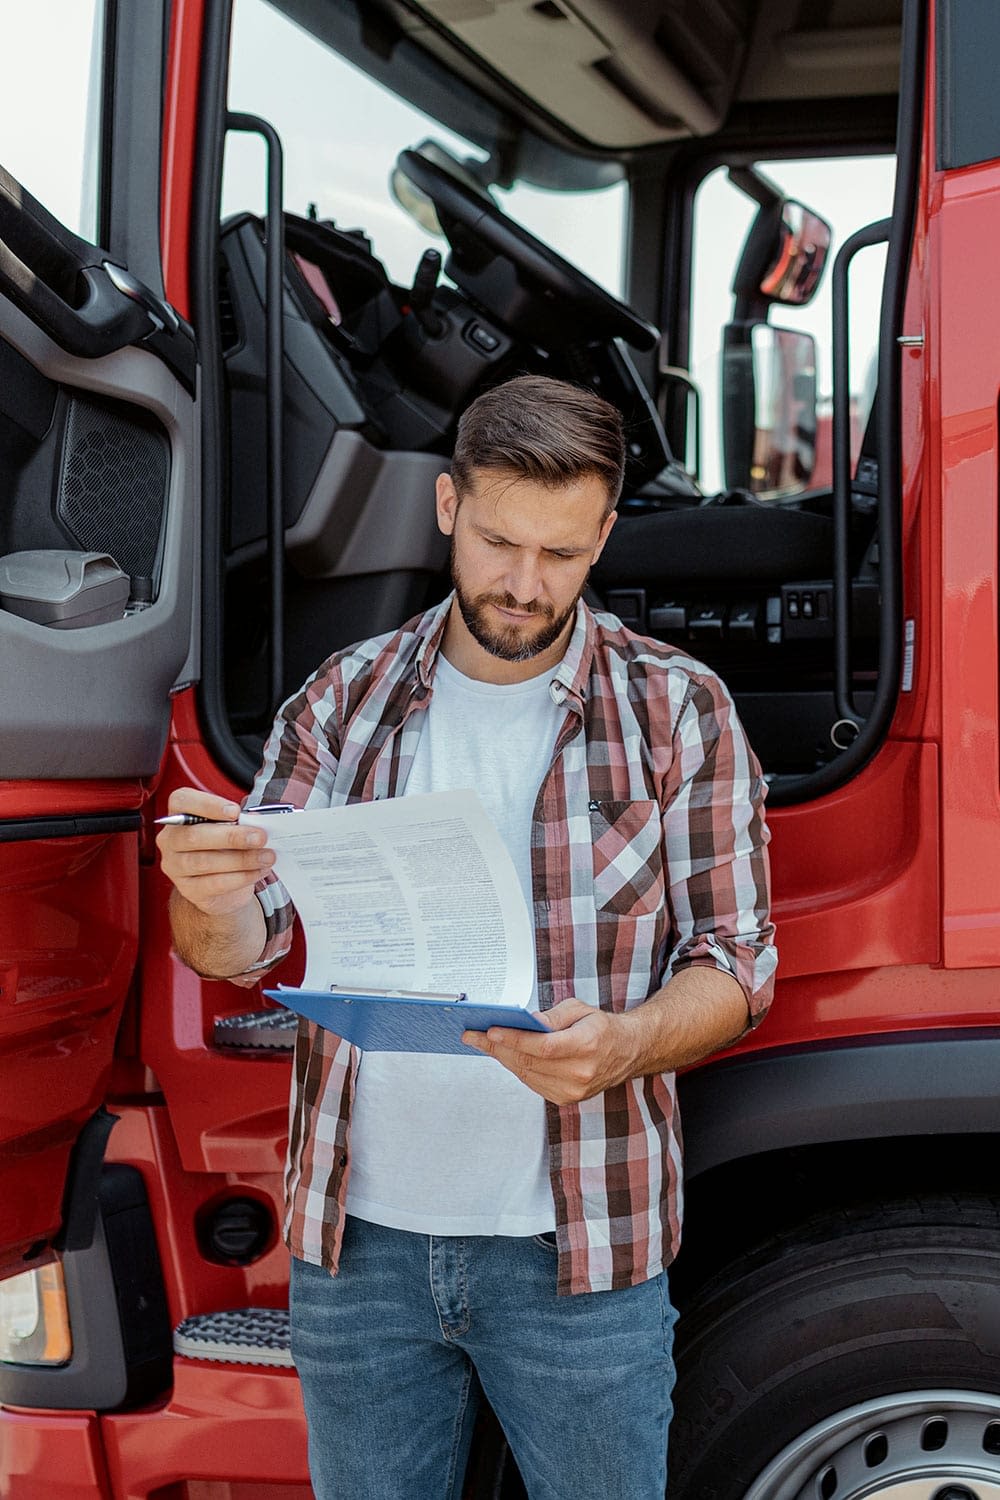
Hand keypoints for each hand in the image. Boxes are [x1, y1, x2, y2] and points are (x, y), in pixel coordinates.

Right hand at [156, 788, 274, 916]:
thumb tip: (257, 822)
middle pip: (194, 836)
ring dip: (241, 859)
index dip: (207, 805)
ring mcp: (176, 866)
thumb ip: (239, 820)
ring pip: (205, 862)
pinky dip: (241, 877)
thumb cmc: (226, 846)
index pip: (182, 802)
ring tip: (267, 857)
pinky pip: (215, 883)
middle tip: (260, 837)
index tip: (235, 811)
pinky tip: (259, 871)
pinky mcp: (189, 889)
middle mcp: (171, 840)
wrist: (225, 882)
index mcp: (179, 814)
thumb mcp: (231, 826)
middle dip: (232, 837)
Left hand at [462, 999, 636, 1104]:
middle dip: (497, 1047)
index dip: (514, 1039)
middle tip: (473, 1035)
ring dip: (501, 1058)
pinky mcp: (565, 1099)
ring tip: (481, 1043)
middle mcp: (580, 1073)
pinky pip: (532, 1083)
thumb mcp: (580, 1010)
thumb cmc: (601, 1028)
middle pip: (529, 1062)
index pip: (543, 1046)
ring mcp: (573, 1091)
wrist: (626, 1053)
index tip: (490, 1030)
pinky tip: (502, 1055)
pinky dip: (515, 1068)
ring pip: (526, 1075)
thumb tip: (526, 1022)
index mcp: (587, 1046)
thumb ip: (552, 1017)